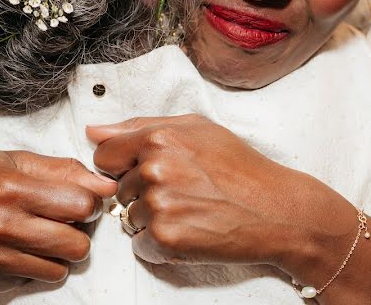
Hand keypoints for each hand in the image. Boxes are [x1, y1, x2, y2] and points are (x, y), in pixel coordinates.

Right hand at [0, 150, 117, 289]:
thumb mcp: (15, 160)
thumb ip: (64, 170)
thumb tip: (107, 185)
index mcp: (10, 187)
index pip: (80, 205)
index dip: (89, 203)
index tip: (82, 201)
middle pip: (75, 245)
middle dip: (80, 233)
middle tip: (67, 223)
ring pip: (57, 269)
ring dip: (58, 253)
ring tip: (42, 235)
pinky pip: (29, 280)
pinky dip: (31, 266)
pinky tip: (16, 248)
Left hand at [87, 114, 353, 271]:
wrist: (276, 210)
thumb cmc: (241, 167)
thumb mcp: (198, 129)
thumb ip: (140, 125)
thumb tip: (94, 130)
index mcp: (158, 138)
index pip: (105, 156)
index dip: (124, 165)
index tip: (149, 171)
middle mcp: (154, 169)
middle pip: (118, 189)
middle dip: (143, 193)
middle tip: (185, 192)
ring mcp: (158, 205)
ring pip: (130, 218)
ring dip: (153, 219)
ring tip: (192, 211)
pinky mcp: (165, 239)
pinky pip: (141, 245)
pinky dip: (161, 244)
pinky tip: (191, 230)